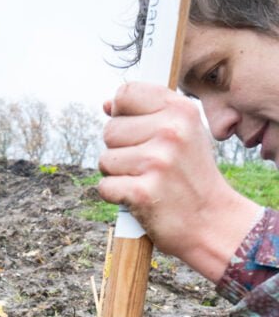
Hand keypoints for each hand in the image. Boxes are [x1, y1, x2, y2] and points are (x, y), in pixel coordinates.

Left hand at [98, 82, 257, 280]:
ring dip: (117, 175)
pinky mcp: (142, 192)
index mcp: (181, 110)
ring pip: (105, 160)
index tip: (132, 130)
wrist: (212, 222)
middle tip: (146, 167)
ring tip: (145, 182)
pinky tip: (138, 199)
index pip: (125, 94)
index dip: (119, 113)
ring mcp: (157, 162)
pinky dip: (116, 196)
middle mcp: (170, 132)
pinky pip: (105, 187)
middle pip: (110, 130)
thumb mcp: (185, 135)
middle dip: (119, 151)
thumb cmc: (192, 178)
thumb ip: (148, 115)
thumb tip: (106, 105)